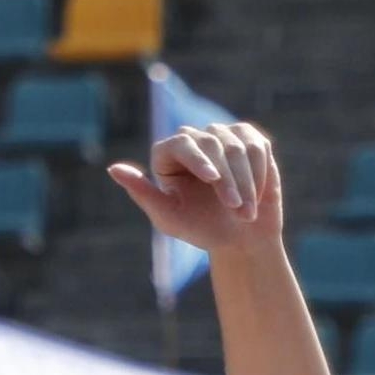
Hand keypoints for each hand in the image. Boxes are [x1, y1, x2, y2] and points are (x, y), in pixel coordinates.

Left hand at [105, 121, 283, 261]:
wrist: (240, 238)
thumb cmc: (201, 230)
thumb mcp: (168, 218)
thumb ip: (142, 194)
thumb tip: (113, 169)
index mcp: (168, 154)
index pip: (180, 143)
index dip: (198, 159)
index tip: (213, 180)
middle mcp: (194, 139)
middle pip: (212, 143)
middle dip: (228, 179)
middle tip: (237, 211)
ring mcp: (222, 136)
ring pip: (237, 146)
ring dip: (247, 181)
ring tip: (246, 213)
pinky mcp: (249, 140)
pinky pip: (258, 146)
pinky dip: (261, 171)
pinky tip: (259, 194)